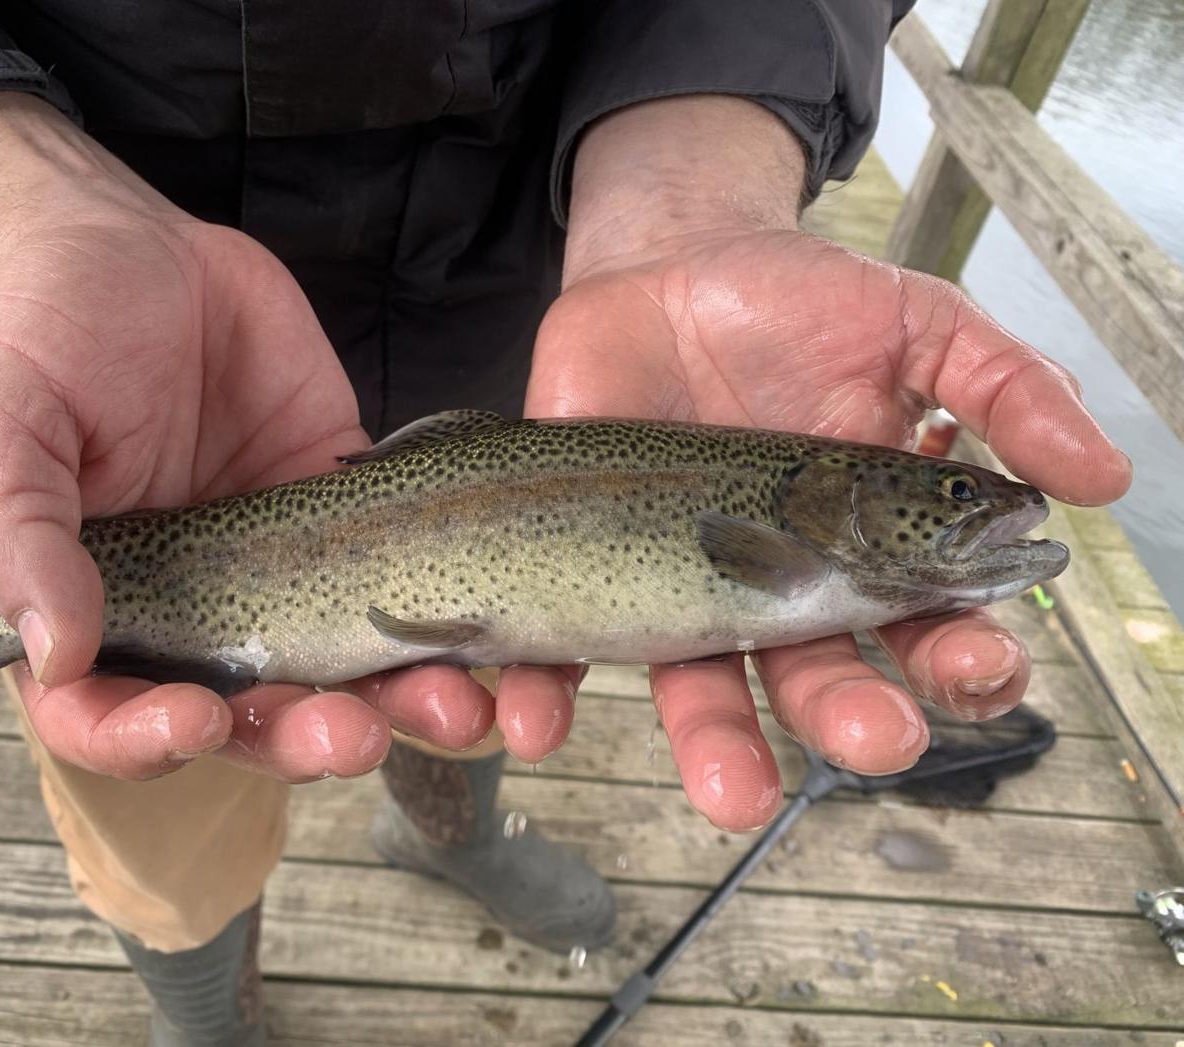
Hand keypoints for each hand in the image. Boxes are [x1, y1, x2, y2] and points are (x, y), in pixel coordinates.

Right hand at [0, 92, 506, 780]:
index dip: (149, 741)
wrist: (144, 247)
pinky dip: (445, 622)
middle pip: (249, 715)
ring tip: (450, 707)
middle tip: (352, 735)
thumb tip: (58, 655)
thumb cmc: (52, 331)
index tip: (198, 720)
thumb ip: (21, 535)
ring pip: (339, 669)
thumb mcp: (9, 421)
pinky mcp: (348, 521)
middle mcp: (192, 612)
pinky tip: (486, 642)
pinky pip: (402, 583)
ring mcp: (279, 572)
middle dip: (305, 738)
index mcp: (96, 607)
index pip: (110, 716)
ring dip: (394, 703)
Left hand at [527, 96, 1130, 829]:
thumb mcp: (917, 323)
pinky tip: (535, 722)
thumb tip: (1100, 477)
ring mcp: (679, 581)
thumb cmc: (801, 302)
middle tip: (872, 737)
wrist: (671, 263)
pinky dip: (546, 689)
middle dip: (849, 714)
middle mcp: (775, 585)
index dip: (959, 656)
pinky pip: (563, 643)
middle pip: (818, 674)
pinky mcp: (585, 564)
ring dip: (718, 744)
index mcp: (865, 547)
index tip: (983, 665)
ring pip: (701, 683)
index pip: (925, 627)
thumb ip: (1004, 388)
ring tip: (736, 794)